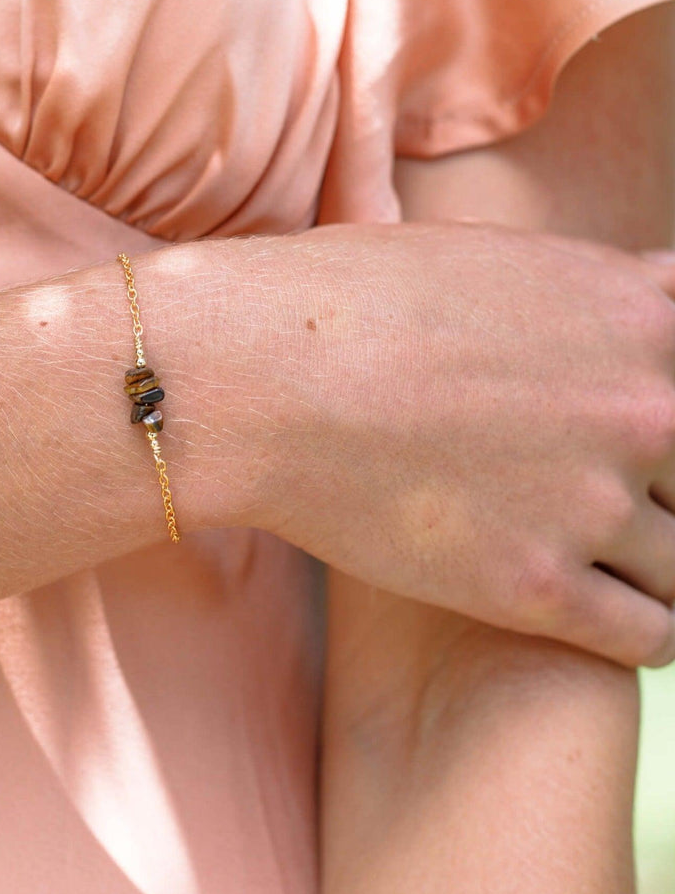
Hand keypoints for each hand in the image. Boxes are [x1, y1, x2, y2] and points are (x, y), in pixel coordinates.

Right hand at [230, 222, 674, 667]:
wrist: (259, 376)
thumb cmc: (348, 300)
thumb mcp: (489, 257)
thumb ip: (591, 285)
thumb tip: (645, 286)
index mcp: (639, 316)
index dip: (670, 411)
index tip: (643, 440)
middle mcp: (641, 410)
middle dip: (664, 486)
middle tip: (606, 495)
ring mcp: (593, 503)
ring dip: (658, 565)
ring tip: (611, 563)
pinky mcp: (535, 586)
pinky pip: (651, 636)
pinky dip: (640, 628)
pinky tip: (588, 605)